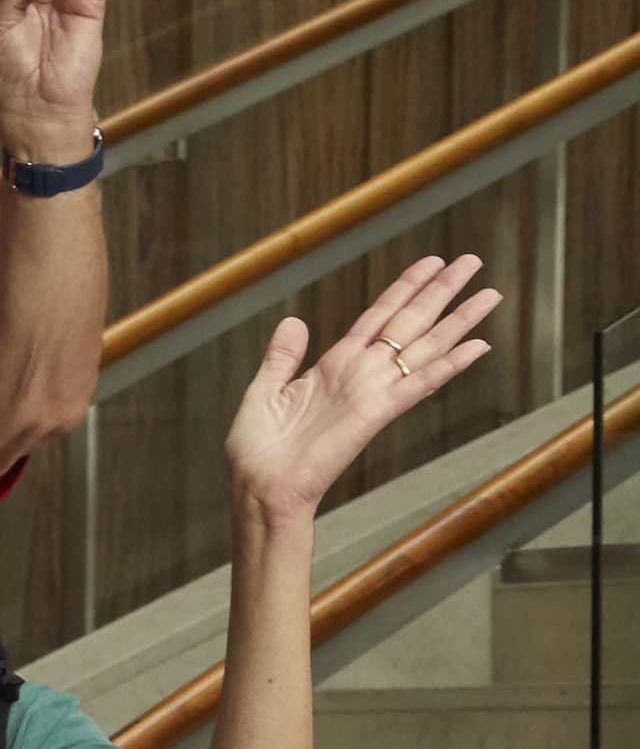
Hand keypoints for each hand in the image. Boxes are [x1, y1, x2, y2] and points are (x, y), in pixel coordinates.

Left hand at [226, 250, 496, 525]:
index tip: (431, 263)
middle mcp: (361, 374)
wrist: (259, 487)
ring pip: (424, 347)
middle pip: (410, 322)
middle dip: (442, 291)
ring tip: (491, 294)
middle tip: (472, 261)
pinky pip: (418, 384)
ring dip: (459, 321)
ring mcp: (372, 392)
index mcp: (334, 365)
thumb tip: (293, 321)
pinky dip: (448, 365)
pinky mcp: (376, 414)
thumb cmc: (257, 450)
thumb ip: (282, 357)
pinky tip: (478, 346)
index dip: (405, 288)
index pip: (378, 316)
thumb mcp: (263, 391)